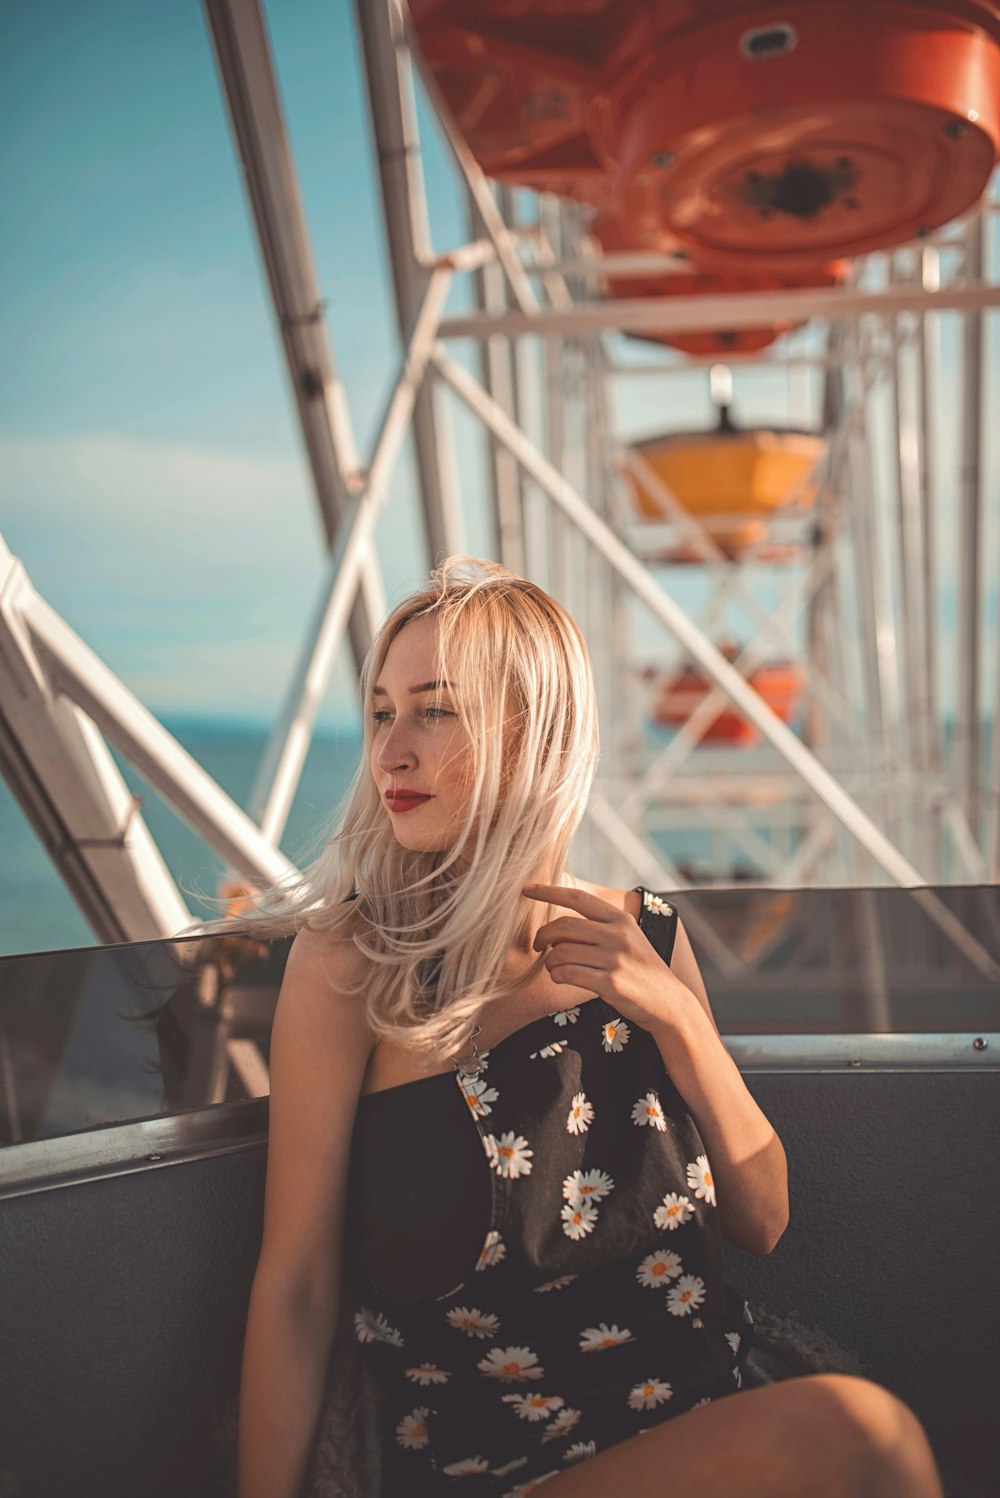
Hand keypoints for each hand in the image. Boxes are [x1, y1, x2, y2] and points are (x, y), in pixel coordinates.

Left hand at [523, 883, 695, 1035]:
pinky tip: (561, 977)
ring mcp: (614, 958)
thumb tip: (558, 924)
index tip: (526, 889)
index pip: (578, 898)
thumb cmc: (640, 969)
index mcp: (620, 919)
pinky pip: (567, 973)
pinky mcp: (610, 982)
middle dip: (542, 935)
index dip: (549, 891)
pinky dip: (557, 975)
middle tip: (538, 946)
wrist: (668, 1001)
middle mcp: (617, 935)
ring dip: (549, 961)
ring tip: (554, 967)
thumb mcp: (628, 937)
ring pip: (561, 952)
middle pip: (564, 926)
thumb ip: (600, 926)